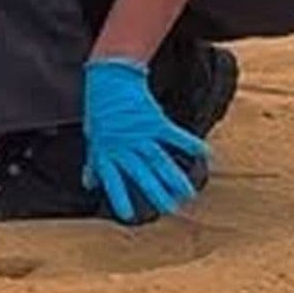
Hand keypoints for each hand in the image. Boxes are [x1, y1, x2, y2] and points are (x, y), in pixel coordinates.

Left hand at [83, 58, 209, 222]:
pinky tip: (205, 154)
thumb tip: (88, 184)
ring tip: (187, 194)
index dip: (118, 195)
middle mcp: (123, 145)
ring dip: (174, 178)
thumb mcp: (93, 137)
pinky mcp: (154, 120)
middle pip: (140, 173)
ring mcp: (139, 133)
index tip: (125, 215)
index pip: (111, 178)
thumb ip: (95, 163)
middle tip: (169, 209)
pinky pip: (174, 135)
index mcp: (106, 149)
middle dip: (154, 192)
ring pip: (159, 160)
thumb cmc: (101, 109)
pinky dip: (189, 143)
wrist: (110, 76)